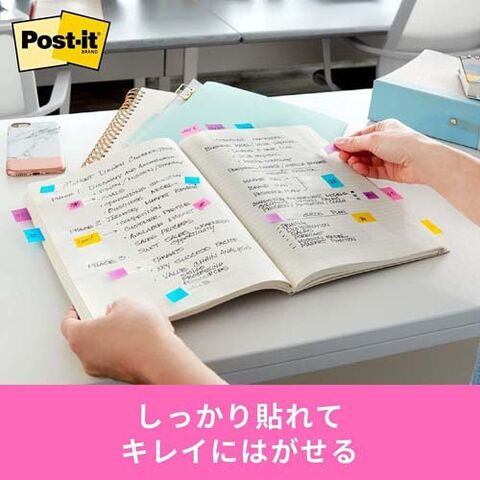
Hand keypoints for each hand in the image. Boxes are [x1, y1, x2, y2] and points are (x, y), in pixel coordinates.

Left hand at [61, 298, 224, 383]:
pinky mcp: (122, 375)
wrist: (162, 359)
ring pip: (103, 349)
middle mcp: (87, 358)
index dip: (75, 312)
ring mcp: (104, 369)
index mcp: (80, 338)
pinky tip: (143, 338)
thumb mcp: (127, 304)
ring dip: (114, 338)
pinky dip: (126, 348)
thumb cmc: (141, 335)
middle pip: (85, 338)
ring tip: (134, 325)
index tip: (80, 307)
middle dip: (98, 325)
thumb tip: (118, 310)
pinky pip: (119, 358)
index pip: (68, 324)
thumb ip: (116, 305)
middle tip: (112, 314)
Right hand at [334, 119, 443, 185]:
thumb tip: (341, 142)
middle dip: (352, 153)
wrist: (423, 161)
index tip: (337, 147)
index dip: (348, 141)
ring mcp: (388, 157)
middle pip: (362, 149)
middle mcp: (386, 142)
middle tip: (342, 156)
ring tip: (351, 162)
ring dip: (357, 162)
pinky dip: (364, 169)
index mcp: (384, 129)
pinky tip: (359, 168)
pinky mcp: (389, 170)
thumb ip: (355, 143)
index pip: (361, 135)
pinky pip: (372, 170)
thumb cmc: (407, 144)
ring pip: (366, 160)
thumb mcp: (374, 139)